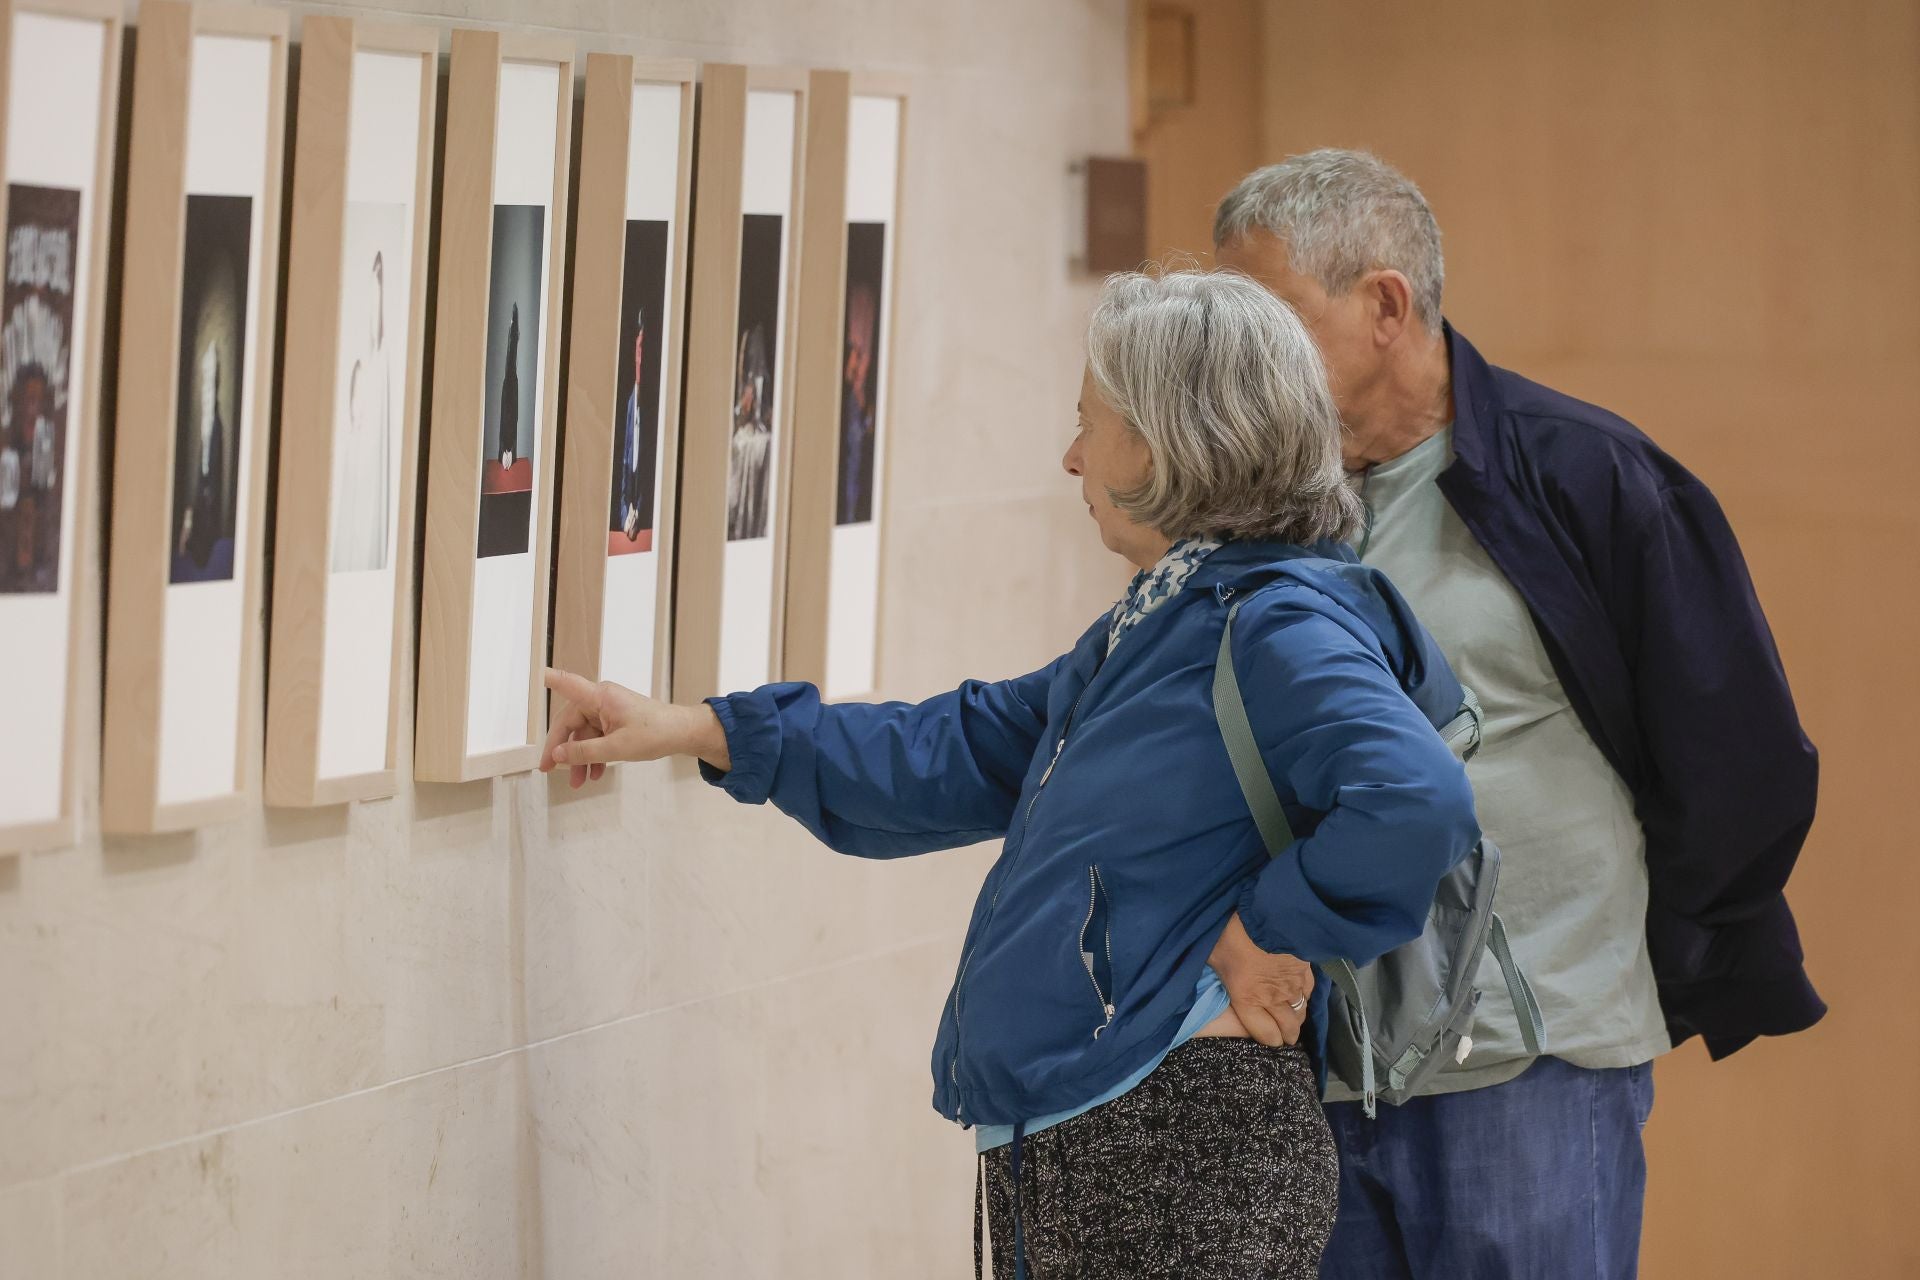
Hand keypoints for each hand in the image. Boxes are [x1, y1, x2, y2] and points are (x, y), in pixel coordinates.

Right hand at [539, 667, 730, 787]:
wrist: (682, 734)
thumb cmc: (655, 733)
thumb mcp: (617, 748)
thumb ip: (584, 751)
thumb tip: (557, 754)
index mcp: (600, 696)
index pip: (566, 683)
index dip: (548, 679)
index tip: (533, 673)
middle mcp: (601, 699)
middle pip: (570, 722)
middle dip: (562, 749)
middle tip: (549, 770)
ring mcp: (608, 710)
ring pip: (583, 735)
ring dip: (580, 759)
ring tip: (578, 783)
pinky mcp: (616, 721)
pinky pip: (597, 738)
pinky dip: (594, 756)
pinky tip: (595, 774)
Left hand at [1207, 912, 1313, 1046]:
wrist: (1266, 912)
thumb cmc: (1232, 933)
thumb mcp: (1212, 955)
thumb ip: (1216, 972)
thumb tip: (1204, 974)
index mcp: (1247, 999)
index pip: (1266, 1035)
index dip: (1268, 1040)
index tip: (1268, 1037)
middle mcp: (1273, 999)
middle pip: (1288, 1028)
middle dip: (1286, 1034)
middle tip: (1284, 1035)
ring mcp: (1293, 985)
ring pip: (1301, 1013)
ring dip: (1297, 1019)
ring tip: (1293, 1020)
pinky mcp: (1306, 970)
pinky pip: (1309, 993)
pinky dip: (1305, 997)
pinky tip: (1301, 996)